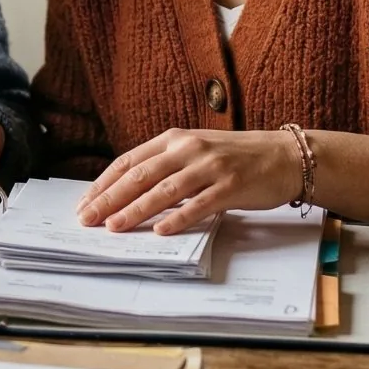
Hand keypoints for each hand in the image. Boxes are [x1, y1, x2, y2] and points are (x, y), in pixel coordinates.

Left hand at [77, 128, 299, 233]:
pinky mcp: (231, 186)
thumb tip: (126, 191)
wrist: (282, 156)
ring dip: (136, 210)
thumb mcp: (194, 151)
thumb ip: (165, 165)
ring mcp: (210, 167)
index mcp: (174, 138)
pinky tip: (161, 230)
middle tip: (88, 219)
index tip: (85, 202)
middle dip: (110, 199)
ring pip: (165, 191)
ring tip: (115, 227)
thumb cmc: (234, 157)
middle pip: (141, 175)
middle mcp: (189, 148)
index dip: (104, 182)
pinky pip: (199, 205)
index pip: (130, 161)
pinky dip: (178, 218)